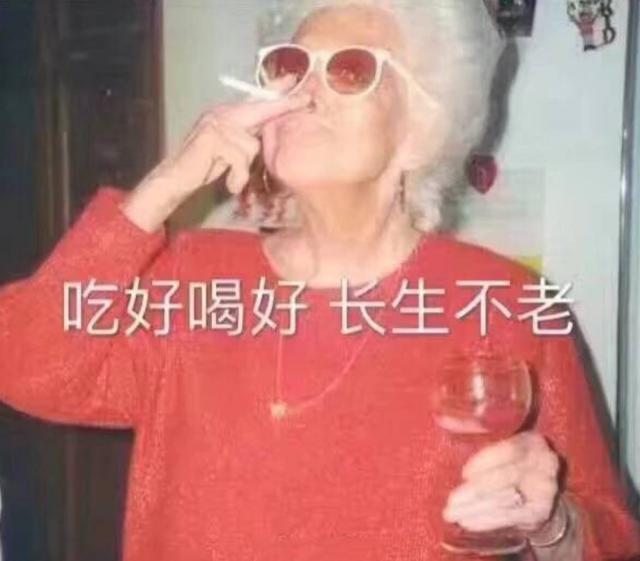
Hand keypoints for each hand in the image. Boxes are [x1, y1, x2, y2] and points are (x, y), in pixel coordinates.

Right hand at [122, 89, 309, 231]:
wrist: (175, 179)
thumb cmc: (203, 167)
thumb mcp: (229, 150)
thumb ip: (245, 138)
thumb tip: (269, 130)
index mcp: (226, 114)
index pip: (254, 101)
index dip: (276, 92)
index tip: (294, 81)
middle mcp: (221, 114)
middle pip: (259, 110)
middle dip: (283, 107)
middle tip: (307, 101)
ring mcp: (215, 124)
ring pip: (251, 146)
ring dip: (244, 169)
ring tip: (231, 177)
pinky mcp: (211, 140)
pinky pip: (240, 160)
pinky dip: (237, 177)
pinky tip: (229, 184)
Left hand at [443, 431, 560, 534]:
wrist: (538, 491)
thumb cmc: (507, 461)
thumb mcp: (497, 444)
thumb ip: (473, 433)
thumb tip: (442, 420)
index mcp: (531, 441)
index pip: (510, 450)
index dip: (486, 461)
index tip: (464, 474)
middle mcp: (544, 464)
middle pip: (507, 478)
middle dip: (475, 491)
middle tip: (450, 502)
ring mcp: (545, 490)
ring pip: (506, 499)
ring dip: (476, 508)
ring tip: (453, 514)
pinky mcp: (542, 512)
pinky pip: (511, 517)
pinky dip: (487, 520)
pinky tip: (467, 522)